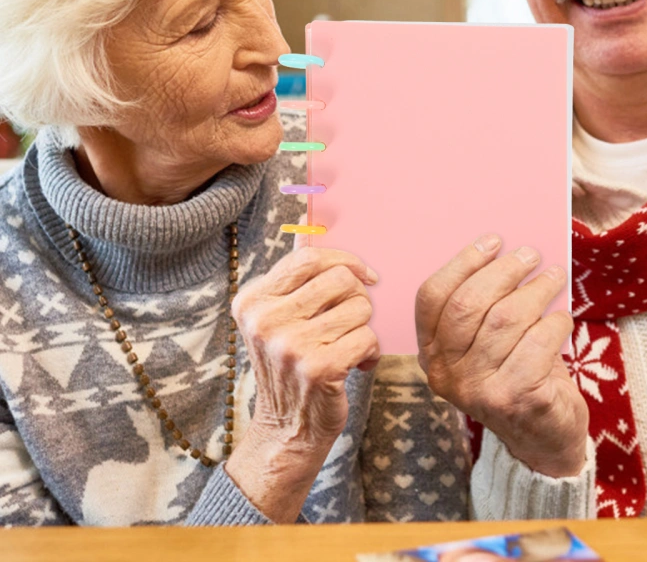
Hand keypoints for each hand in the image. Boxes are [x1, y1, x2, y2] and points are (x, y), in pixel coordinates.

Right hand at [226, 246, 380, 520]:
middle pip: (340, 278)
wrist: (286, 430)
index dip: (345, 260)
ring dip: (364, 327)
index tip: (365, 276)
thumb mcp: (278, 320)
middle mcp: (265, 320)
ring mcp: (290, 345)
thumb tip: (328, 239)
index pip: (308, 257)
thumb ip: (298, 283)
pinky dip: (371, 351)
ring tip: (348, 347)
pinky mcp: (318, 368)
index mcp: (252, 301)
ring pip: (359, 307)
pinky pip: (368, 337)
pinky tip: (356, 366)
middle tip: (350, 324)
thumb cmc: (292, 366)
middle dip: (357, 299)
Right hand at [415, 234, 587, 477]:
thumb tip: (509, 251)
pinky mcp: (517, 400)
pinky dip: (556, 322)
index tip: (493, 241)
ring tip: (553, 277)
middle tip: (530, 255)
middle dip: (504, 270)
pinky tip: (563, 318)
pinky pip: (539, 341)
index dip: (462, 262)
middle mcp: (446, 373)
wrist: (543, 439)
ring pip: (506, 318)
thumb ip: (485, 306)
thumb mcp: (485, 345)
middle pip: (468, 303)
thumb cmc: (516, 374)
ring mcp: (479, 390)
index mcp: (431, 352)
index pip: (432, 297)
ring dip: (537, 290)